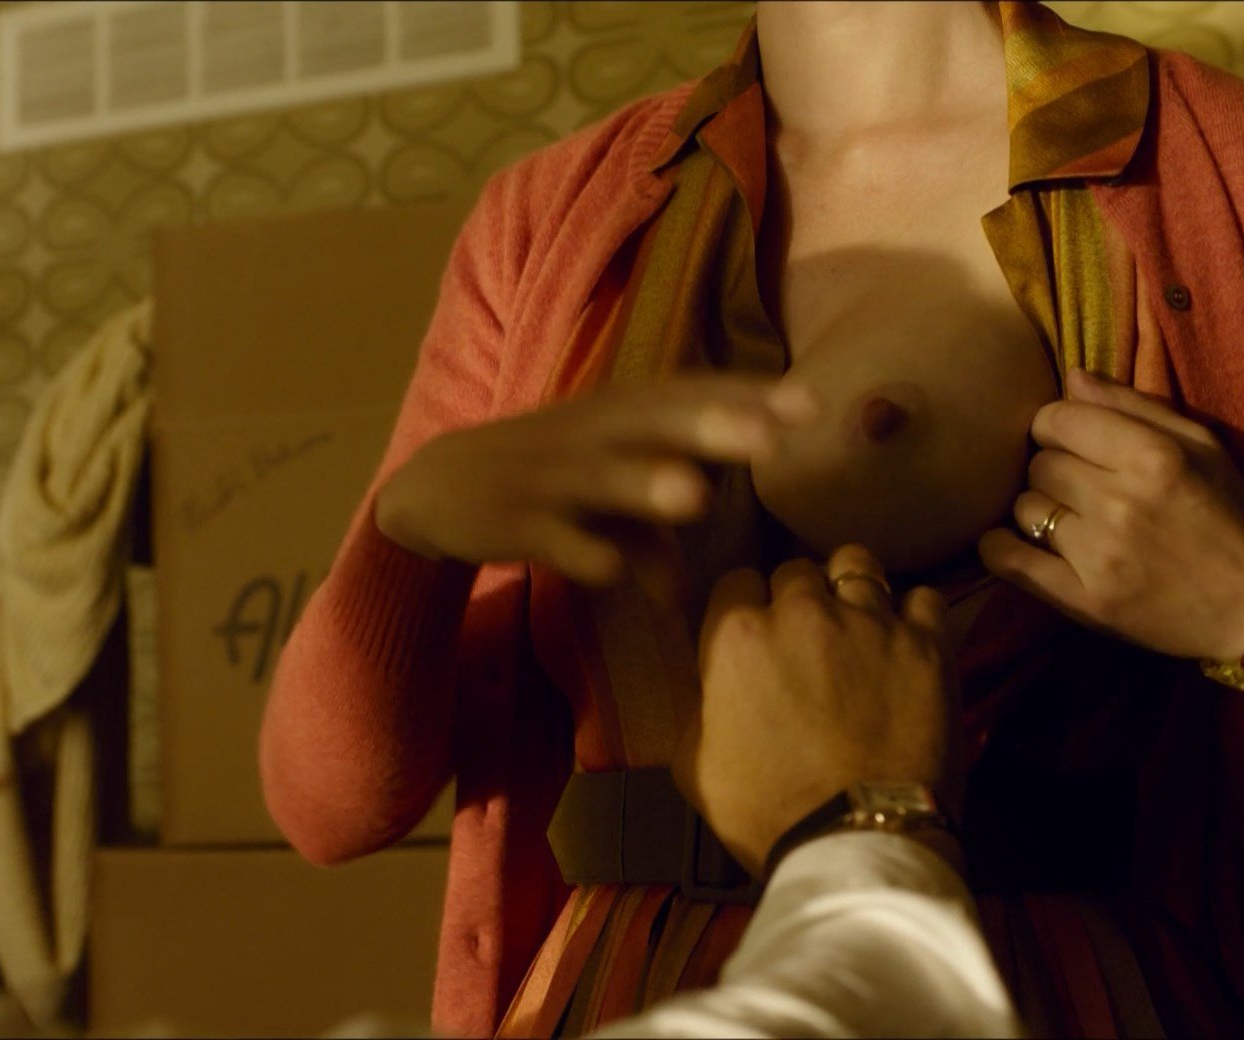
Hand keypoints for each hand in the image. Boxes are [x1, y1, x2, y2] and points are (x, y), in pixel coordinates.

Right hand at [376, 374, 816, 585]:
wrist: (434, 491)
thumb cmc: (543, 485)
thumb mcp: (603, 501)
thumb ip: (653, 532)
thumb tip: (688, 588)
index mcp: (617, 414)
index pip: (689, 395)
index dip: (746, 396)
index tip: (809, 404)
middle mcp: (589, 436)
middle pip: (653, 423)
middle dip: (711, 426)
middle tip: (771, 435)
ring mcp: (551, 478)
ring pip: (604, 477)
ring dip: (646, 483)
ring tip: (694, 496)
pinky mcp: (515, 520)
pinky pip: (557, 538)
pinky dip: (583, 553)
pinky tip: (610, 572)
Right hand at [675, 545, 958, 876]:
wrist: (860, 842)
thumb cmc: (769, 813)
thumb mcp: (697, 768)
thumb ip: (701, 709)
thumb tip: (714, 690)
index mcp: (739, 637)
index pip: (736, 583)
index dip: (744, 610)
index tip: (754, 638)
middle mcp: (804, 611)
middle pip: (797, 571)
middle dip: (798, 599)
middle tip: (806, 641)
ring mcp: (871, 622)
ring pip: (858, 565)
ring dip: (852, 589)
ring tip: (858, 623)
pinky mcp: (928, 644)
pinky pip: (924, 599)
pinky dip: (914, 617)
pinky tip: (907, 642)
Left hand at [979, 368, 1243, 661]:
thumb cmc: (1229, 513)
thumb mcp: (1199, 444)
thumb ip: (1132, 406)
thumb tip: (1069, 378)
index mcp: (1151, 456)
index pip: (1057, 419)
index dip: (1057, 427)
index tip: (1071, 442)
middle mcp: (1121, 502)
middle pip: (1039, 464)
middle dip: (1053, 469)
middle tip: (1080, 487)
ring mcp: (1099, 555)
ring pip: (1024, 508)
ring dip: (1038, 510)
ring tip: (1070, 520)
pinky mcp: (1083, 601)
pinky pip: (1007, 560)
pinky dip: (999, 547)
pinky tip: (1014, 543)